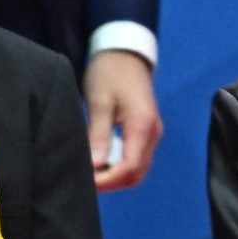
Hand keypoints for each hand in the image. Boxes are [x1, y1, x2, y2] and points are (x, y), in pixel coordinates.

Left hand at [85, 49, 162, 191]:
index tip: (85, 182)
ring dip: (115, 178)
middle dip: (111, 183)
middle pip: (136, 174)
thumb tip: (95, 165)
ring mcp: (152, 136)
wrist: (126, 55)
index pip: (130, 166)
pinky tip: (99, 165)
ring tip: (90, 175)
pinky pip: (134, 160)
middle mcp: (153, 135)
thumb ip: (99, 134)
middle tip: (85, 183)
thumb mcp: (100, 101)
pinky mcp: (145, 134)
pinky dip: (118, 168)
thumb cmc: (110, 73)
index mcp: (143, 126)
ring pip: (137, 171)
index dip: (107, 179)